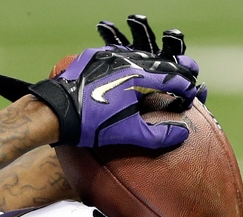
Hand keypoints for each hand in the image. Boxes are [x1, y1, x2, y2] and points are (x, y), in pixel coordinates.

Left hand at [0, 15, 201, 148]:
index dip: (186, 89)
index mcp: (139, 76)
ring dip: (154, 63)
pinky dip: (131, 61)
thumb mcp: (129, 133)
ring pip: (140, 54)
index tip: (188, 100)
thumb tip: (182, 133)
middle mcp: (126, 60)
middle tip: (186, 79)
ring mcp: (108, 55)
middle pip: (159, 62)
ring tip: (163, 71)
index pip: (173, 78)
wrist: (54, 111)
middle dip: (175, 72)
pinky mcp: (93, 57)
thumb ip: (159, 135)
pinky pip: (119, 54)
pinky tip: (132, 68)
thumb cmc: (91, 124)